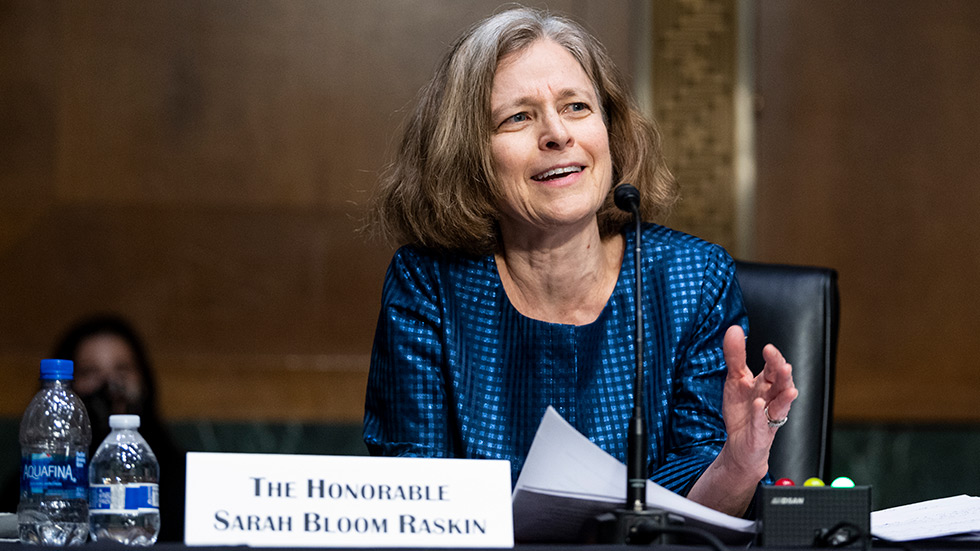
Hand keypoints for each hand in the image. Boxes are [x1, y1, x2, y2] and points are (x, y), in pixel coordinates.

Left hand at [721, 324, 798, 478]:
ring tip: (787, 383)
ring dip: (784, 393)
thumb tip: (734, 329)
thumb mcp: (734, 380)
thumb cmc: (742, 411)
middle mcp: (771, 398)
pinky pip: (761, 422)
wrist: (740, 445)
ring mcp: (768, 416)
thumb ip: (735, 356)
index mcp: (766, 384)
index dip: (773, 359)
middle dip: (782, 373)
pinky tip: (758, 404)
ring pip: (781, 403)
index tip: (767, 348)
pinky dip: (759, 413)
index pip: (773, 368)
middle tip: (781, 363)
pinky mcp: (761, 433)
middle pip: (781, 383)